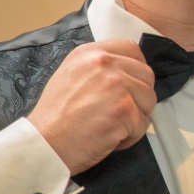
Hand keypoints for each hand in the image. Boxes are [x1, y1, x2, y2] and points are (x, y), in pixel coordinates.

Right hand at [26, 39, 156, 173]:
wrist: (43, 144)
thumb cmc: (56, 118)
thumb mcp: (71, 75)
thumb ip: (99, 68)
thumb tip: (128, 70)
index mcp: (90, 53)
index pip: (131, 49)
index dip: (135, 69)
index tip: (127, 86)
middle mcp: (104, 63)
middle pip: (146, 75)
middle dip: (138, 97)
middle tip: (115, 112)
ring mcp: (116, 85)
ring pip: (149, 99)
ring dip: (135, 117)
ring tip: (109, 125)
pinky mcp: (124, 110)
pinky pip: (143, 124)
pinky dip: (129, 137)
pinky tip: (108, 138)